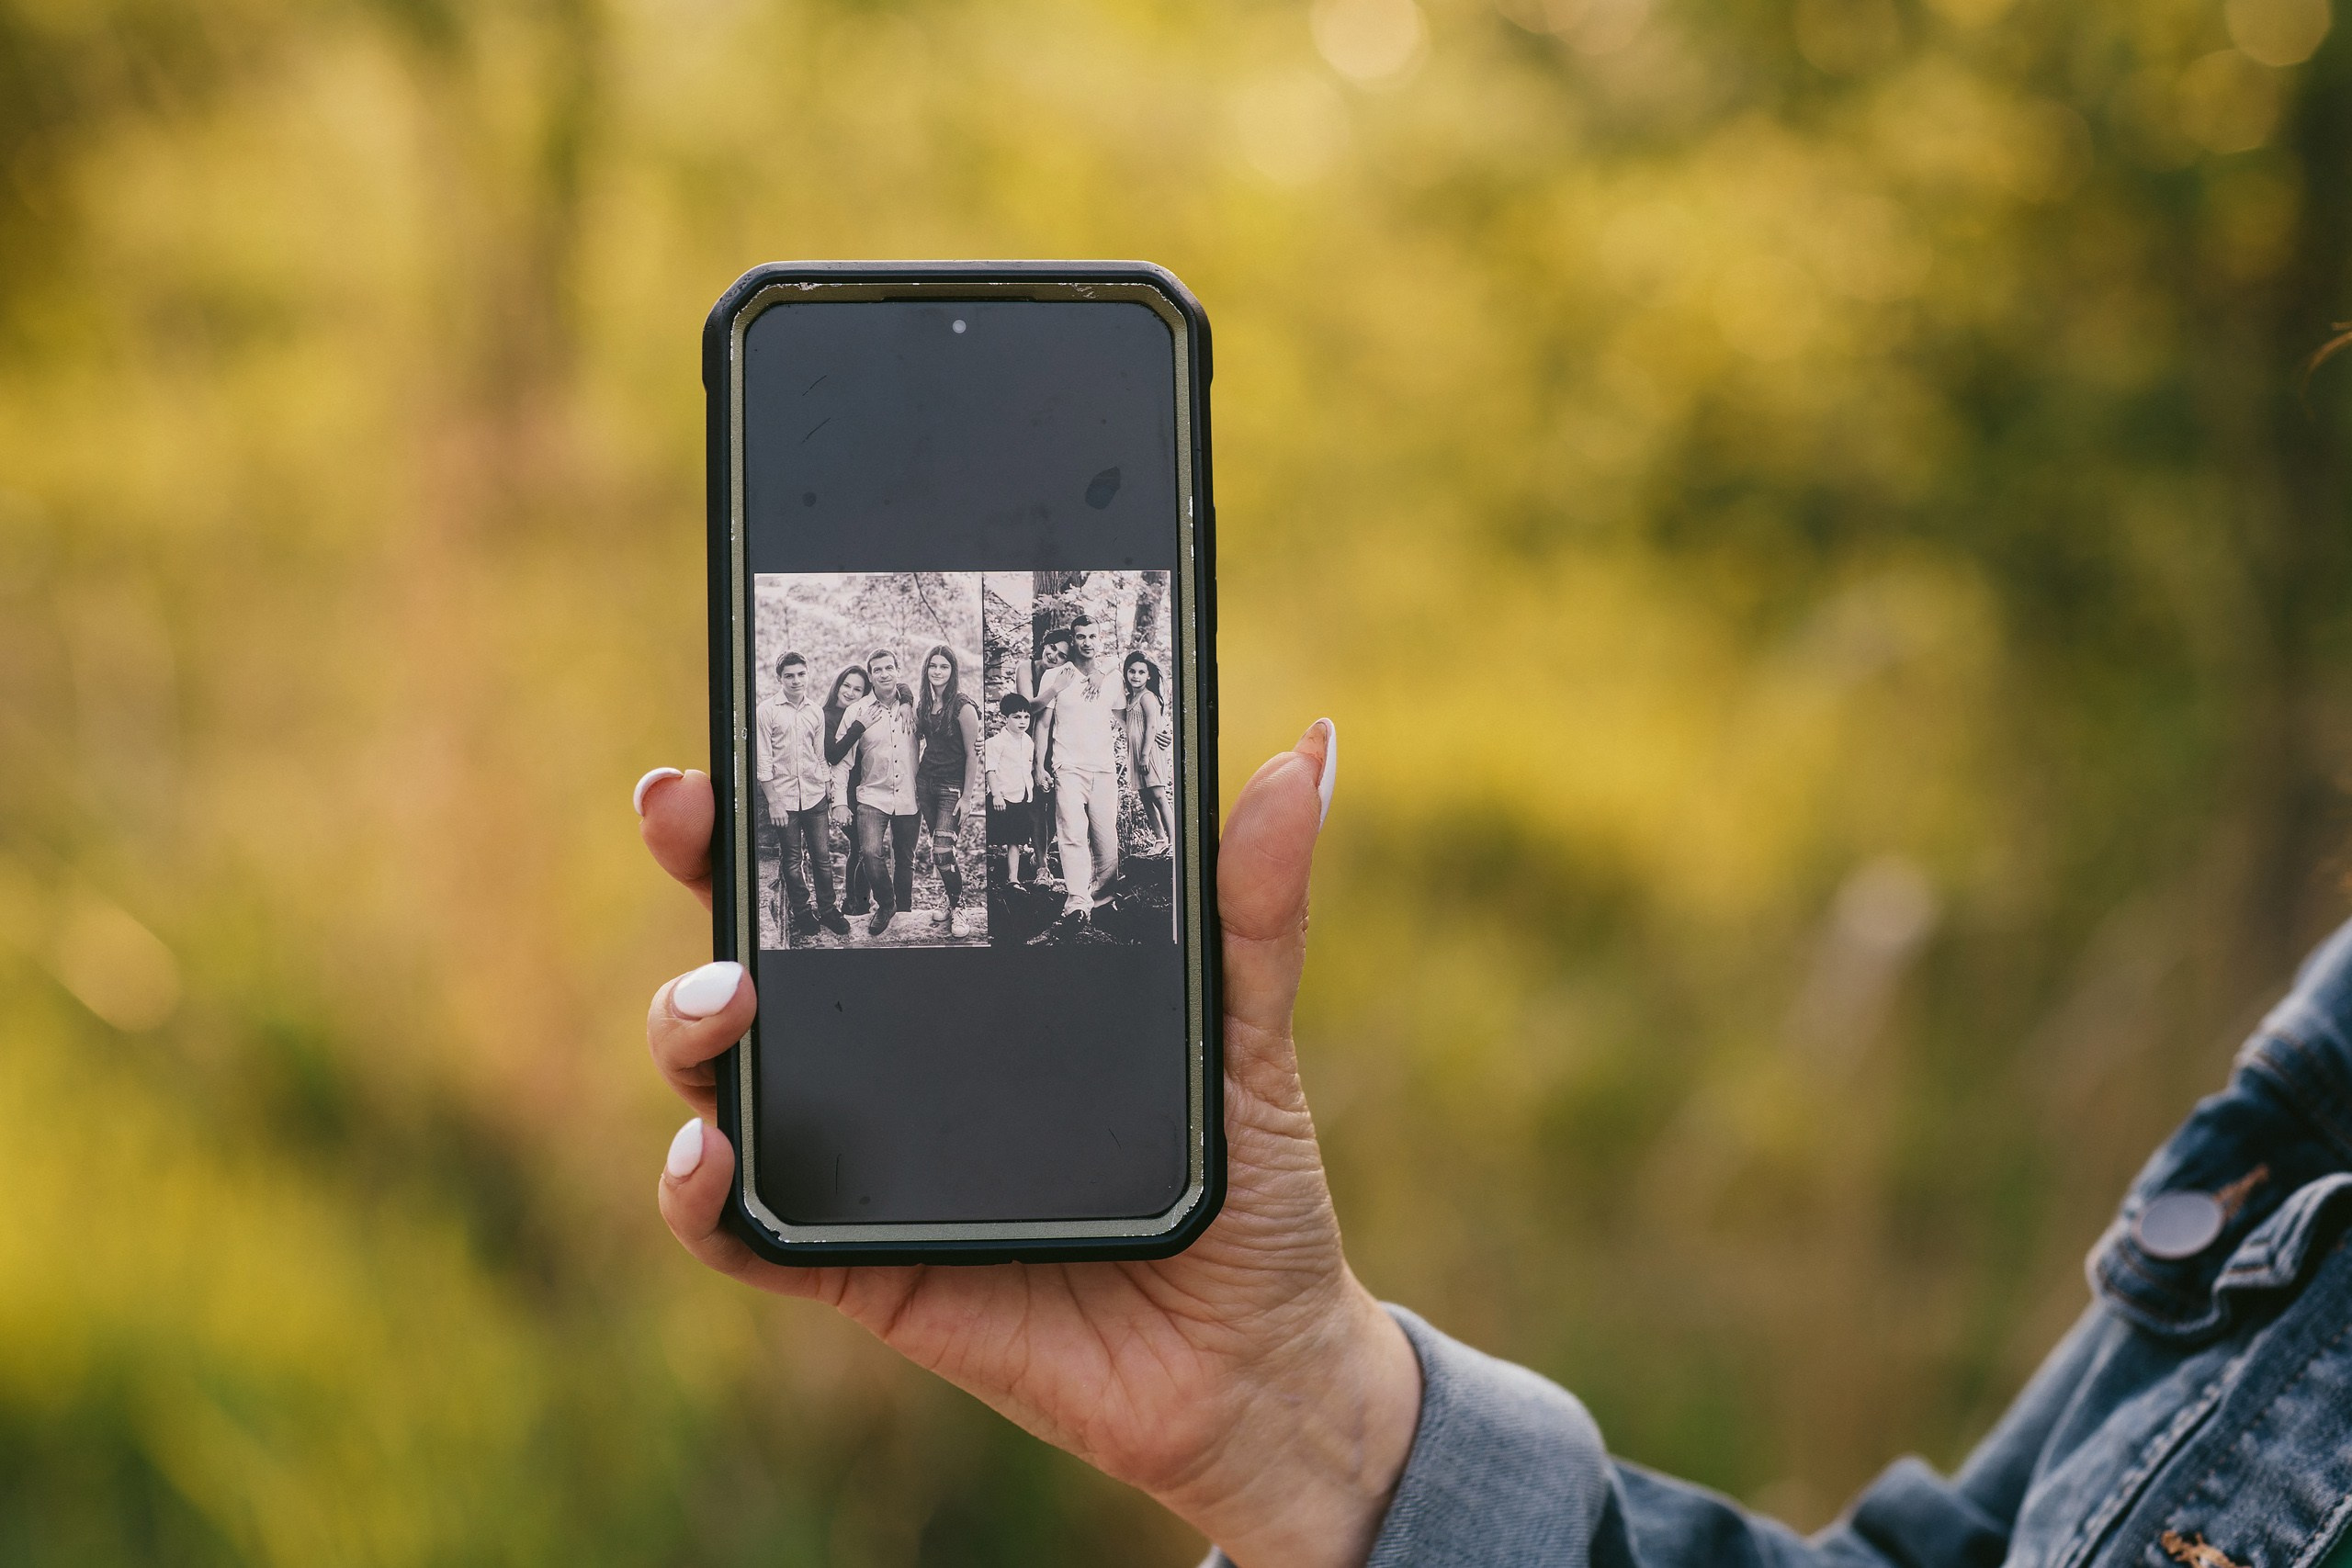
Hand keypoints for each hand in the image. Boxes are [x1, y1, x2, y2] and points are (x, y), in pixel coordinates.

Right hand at [632, 726, 1416, 1567]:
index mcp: (972, 991)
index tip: (740, 741)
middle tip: (682, 812)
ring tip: (728, 996)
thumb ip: (1256, 906)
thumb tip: (1305, 749)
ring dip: (687, 1023)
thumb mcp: (1250, 1034)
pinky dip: (697, 1194)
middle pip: (761, 952)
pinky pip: (741, 1235)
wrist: (1258, 1367)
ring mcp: (863, 1163)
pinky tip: (714, 1147)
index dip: (779, 806)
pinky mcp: (857, 1270)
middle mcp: (894, 1062)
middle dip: (703, 872)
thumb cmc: (1250, 1192)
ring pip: (721, 1075)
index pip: (857, 879)